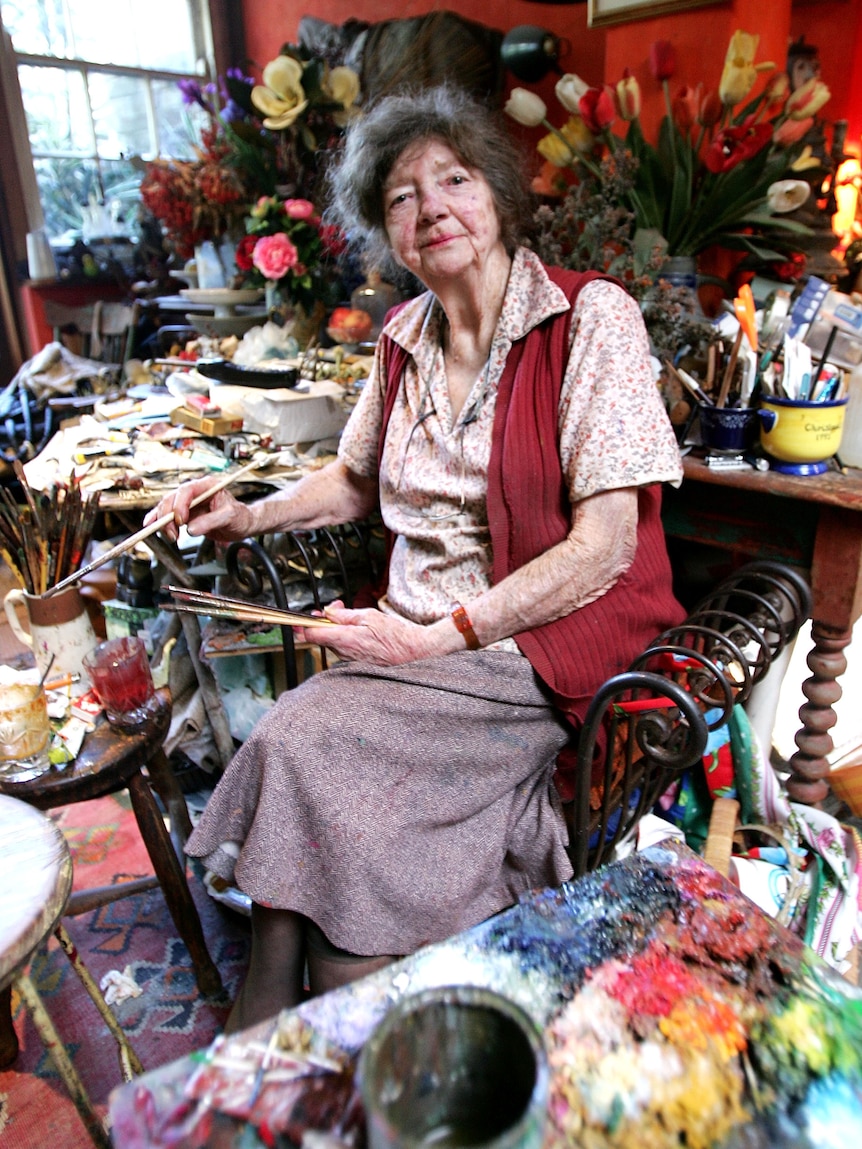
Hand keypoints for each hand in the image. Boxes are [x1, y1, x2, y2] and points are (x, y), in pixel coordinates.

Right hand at [143, 477, 255, 543]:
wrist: (242, 524)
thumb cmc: (240, 517)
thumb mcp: (229, 518)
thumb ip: (211, 522)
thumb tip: (191, 529)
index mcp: (207, 486)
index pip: (186, 490)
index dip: (179, 505)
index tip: (181, 521)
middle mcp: (195, 492)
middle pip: (171, 499)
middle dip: (168, 516)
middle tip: (173, 534)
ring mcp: (188, 503)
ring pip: (166, 508)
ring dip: (163, 522)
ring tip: (172, 537)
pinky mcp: (185, 515)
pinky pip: (167, 516)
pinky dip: (158, 521)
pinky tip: (150, 526)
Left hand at [294, 602, 450, 665]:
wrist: (414, 653)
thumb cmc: (395, 635)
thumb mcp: (369, 616)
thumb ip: (345, 615)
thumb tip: (327, 613)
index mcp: (345, 638)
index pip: (312, 635)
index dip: (302, 626)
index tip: (296, 620)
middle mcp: (344, 652)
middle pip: (322, 636)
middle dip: (325, 620)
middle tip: (337, 608)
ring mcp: (349, 659)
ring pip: (333, 641)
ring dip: (336, 628)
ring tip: (352, 617)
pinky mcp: (356, 663)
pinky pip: (343, 647)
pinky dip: (345, 637)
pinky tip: (358, 630)